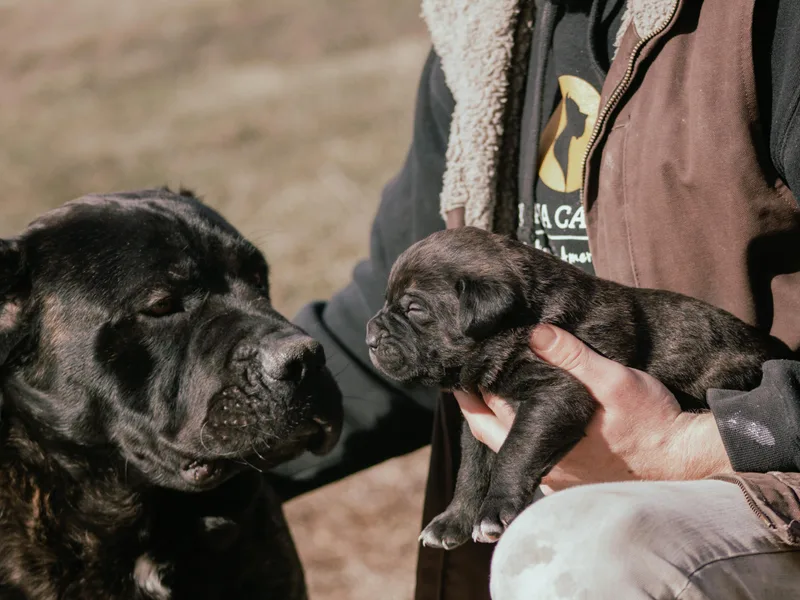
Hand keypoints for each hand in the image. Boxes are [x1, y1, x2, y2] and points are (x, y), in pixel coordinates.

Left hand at [453, 325, 731, 494]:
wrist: (685, 460)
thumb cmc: (652, 421)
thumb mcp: (614, 380)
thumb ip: (573, 356)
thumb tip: (535, 332)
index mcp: (546, 439)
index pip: (487, 412)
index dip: (470, 388)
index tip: (459, 365)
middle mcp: (545, 465)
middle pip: (488, 432)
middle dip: (474, 403)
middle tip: (465, 375)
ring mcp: (557, 478)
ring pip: (509, 446)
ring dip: (498, 419)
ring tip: (492, 389)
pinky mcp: (573, 482)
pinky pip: (533, 457)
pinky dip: (520, 435)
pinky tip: (526, 417)